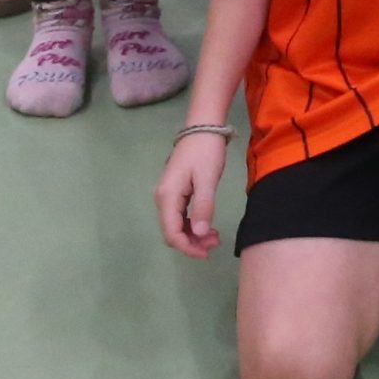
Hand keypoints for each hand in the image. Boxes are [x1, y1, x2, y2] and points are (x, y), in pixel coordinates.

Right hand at [155, 129, 228, 257]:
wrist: (203, 126)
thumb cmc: (206, 151)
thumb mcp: (207, 179)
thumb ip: (203, 206)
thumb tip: (199, 233)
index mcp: (167, 196)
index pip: (171, 233)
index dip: (187, 247)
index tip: (206, 253)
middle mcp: (162, 198)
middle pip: (172, 231)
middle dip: (192, 242)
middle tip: (215, 242)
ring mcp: (168, 194)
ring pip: (176, 224)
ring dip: (193, 234)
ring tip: (215, 236)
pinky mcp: (176, 190)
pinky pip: (180, 215)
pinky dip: (193, 223)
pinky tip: (207, 224)